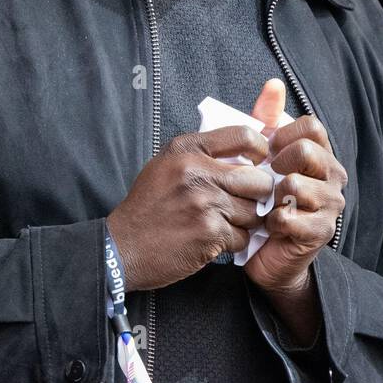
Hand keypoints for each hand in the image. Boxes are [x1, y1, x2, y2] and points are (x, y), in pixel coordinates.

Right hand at [106, 125, 275, 290]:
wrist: (122, 246)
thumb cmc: (148, 206)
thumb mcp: (166, 165)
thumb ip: (201, 154)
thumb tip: (244, 154)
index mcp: (187, 148)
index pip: (244, 136)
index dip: (260, 151)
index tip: (259, 164)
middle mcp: (197, 171)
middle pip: (258, 179)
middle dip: (257, 195)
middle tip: (245, 203)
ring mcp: (205, 202)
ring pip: (253, 212)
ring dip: (243, 222)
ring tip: (222, 223)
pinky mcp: (210, 232)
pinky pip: (242, 237)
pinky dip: (232, 242)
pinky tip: (213, 240)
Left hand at [241, 79, 347, 296]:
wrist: (268, 252)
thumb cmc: (266, 200)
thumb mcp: (265, 157)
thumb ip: (268, 120)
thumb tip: (273, 84)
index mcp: (322, 154)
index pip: (311, 126)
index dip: (282, 135)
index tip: (265, 153)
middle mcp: (334, 176)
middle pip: (305, 150)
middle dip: (276, 164)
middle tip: (264, 180)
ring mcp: (332, 204)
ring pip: (296, 184)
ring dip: (270, 197)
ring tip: (266, 206)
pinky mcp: (322, 232)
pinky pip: (289, 217)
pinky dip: (271, 222)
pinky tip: (269, 227)